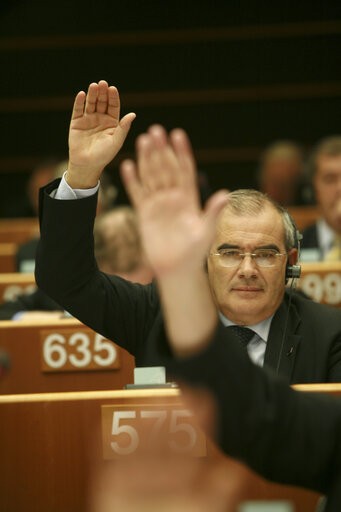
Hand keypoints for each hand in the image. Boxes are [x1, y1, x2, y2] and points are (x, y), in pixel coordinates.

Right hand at [67, 80, 135, 188]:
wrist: (87, 165)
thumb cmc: (104, 155)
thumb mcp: (116, 141)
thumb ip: (123, 128)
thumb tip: (133, 114)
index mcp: (112, 123)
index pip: (113, 106)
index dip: (113, 97)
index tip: (113, 89)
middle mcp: (100, 119)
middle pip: (102, 102)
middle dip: (103, 93)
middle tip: (103, 83)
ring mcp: (88, 119)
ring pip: (91, 103)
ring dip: (92, 94)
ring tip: (94, 86)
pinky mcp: (76, 122)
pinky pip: (78, 110)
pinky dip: (79, 102)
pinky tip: (81, 94)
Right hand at [120, 125, 227, 277]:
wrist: (176, 269)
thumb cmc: (195, 252)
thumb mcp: (206, 231)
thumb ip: (213, 212)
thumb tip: (226, 194)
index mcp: (190, 198)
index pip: (185, 170)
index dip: (182, 153)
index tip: (178, 135)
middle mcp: (174, 197)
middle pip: (166, 168)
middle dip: (162, 150)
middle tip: (156, 130)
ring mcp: (159, 204)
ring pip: (152, 176)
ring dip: (147, 159)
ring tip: (143, 140)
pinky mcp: (145, 213)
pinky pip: (137, 193)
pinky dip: (132, 180)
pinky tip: (128, 164)